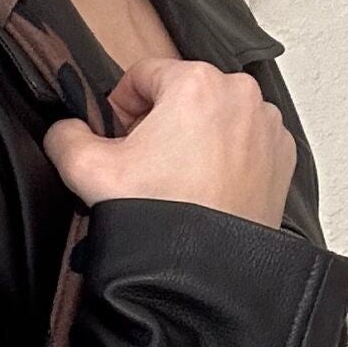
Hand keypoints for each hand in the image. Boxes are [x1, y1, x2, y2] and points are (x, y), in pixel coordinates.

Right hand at [42, 56, 296, 230]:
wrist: (205, 272)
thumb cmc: (160, 218)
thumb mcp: (87, 170)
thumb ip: (65, 135)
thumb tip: (65, 130)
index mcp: (196, 82)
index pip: (143, 74)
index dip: (121, 105)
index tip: (118, 136)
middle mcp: (241, 95)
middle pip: (183, 94)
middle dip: (160, 122)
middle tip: (145, 165)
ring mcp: (267, 127)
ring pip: (216, 117)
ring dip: (194, 138)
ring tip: (177, 181)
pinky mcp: (282, 158)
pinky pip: (244, 142)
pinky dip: (225, 158)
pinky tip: (205, 189)